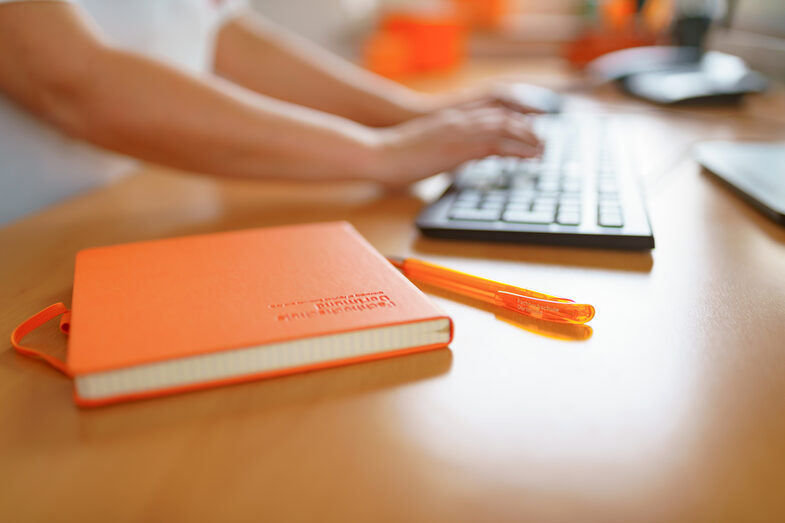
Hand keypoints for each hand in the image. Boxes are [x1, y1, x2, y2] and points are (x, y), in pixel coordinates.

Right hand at [368, 106, 541, 186]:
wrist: (379, 154)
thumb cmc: (395, 156)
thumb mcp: (425, 149)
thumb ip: (443, 149)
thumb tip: (453, 160)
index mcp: (450, 119)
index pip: (489, 113)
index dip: (512, 120)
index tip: (526, 131)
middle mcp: (458, 120)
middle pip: (503, 116)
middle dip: (526, 128)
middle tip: (542, 141)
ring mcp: (459, 130)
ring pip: (506, 126)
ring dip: (528, 137)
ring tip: (543, 149)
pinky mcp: (460, 145)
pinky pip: (498, 143)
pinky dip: (519, 149)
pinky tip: (531, 156)